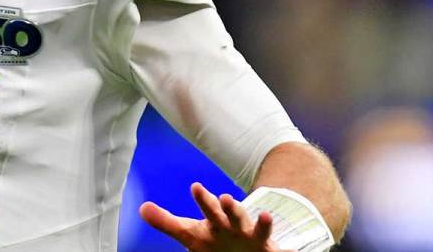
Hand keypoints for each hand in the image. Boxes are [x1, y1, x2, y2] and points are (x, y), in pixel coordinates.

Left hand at [139, 183, 289, 250]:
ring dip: (262, 222)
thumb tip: (141, 209)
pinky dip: (285, 248)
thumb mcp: (191, 235)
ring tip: (266, 215)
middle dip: (229, 207)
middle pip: (232, 214)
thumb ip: (167, 222)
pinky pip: (279, 249)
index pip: (207, 208)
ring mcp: (253, 237)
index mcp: (215, 221)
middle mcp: (235, 225)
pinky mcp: (269, 250)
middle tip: (224, 196)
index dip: (202, 198)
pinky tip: (290, 247)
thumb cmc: (215, 242)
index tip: (195, 186)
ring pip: (258, 228)